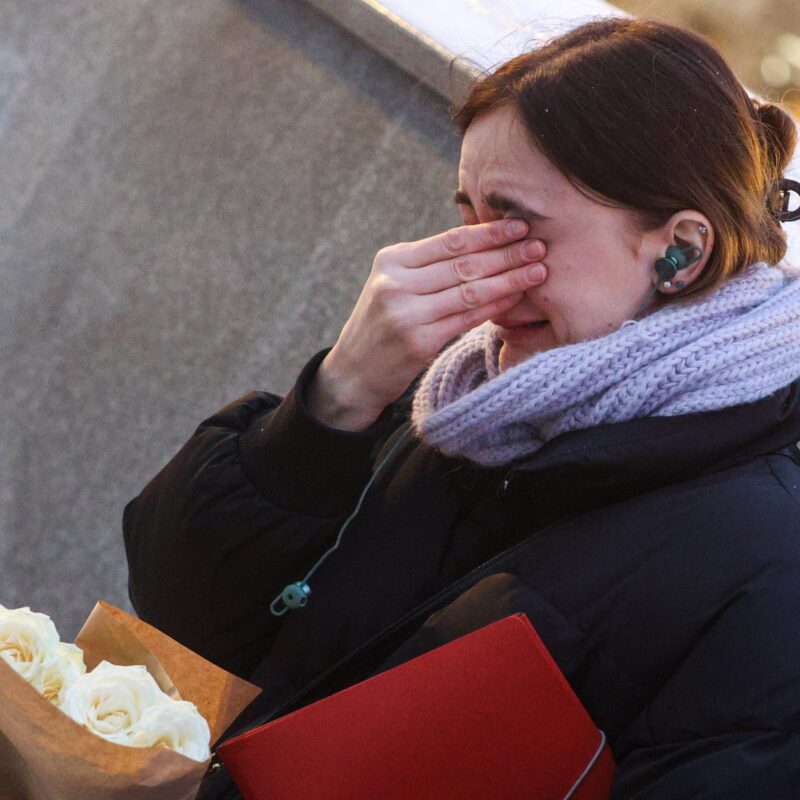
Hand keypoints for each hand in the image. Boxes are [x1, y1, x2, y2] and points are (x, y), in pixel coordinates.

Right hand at [308, 218, 546, 428]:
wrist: (353, 372)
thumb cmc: (383, 324)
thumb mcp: (393, 284)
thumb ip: (428, 265)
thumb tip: (483, 242)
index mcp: (391, 261)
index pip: (450, 241)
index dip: (488, 233)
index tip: (520, 225)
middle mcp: (396, 283)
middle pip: (463, 264)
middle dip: (506, 254)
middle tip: (540, 245)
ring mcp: (406, 313)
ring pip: (469, 291)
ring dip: (508, 280)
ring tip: (538, 271)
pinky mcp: (417, 342)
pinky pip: (466, 319)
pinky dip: (494, 308)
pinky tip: (515, 299)